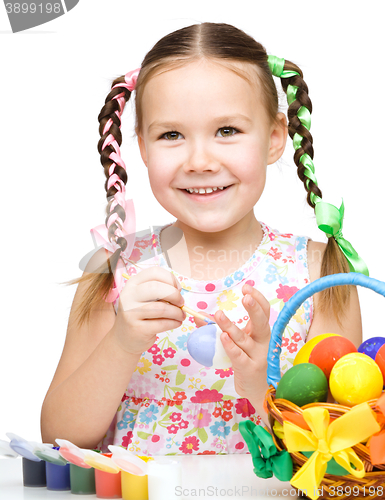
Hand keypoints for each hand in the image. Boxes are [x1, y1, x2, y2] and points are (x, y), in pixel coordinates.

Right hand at [112, 267, 185, 355]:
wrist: (124, 338)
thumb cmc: (140, 315)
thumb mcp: (145, 299)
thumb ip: (159, 291)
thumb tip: (178, 291)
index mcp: (132, 284)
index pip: (154, 272)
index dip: (170, 278)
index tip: (178, 288)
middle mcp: (129, 296)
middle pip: (157, 288)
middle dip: (175, 295)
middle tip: (181, 303)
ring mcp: (131, 313)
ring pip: (161, 308)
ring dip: (177, 312)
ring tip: (181, 316)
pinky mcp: (137, 329)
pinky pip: (162, 324)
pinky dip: (174, 323)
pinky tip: (176, 323)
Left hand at [195, 284, 270, 401]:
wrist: (257, 390)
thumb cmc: (246, 361)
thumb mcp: (237, 343)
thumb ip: (219, 328)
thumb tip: (197, 314)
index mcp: (261, 332)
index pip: (264, 312)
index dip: (258, 299)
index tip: (247, 288)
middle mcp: (263, 342)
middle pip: (261, 322)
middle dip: (254, 309)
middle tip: (246, 296)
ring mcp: (257, 356)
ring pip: (243, 338)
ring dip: (230, 326)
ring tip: (218, 315)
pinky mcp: (248, 368)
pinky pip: (238, 355)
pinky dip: (230, 345)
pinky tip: (222, 337)